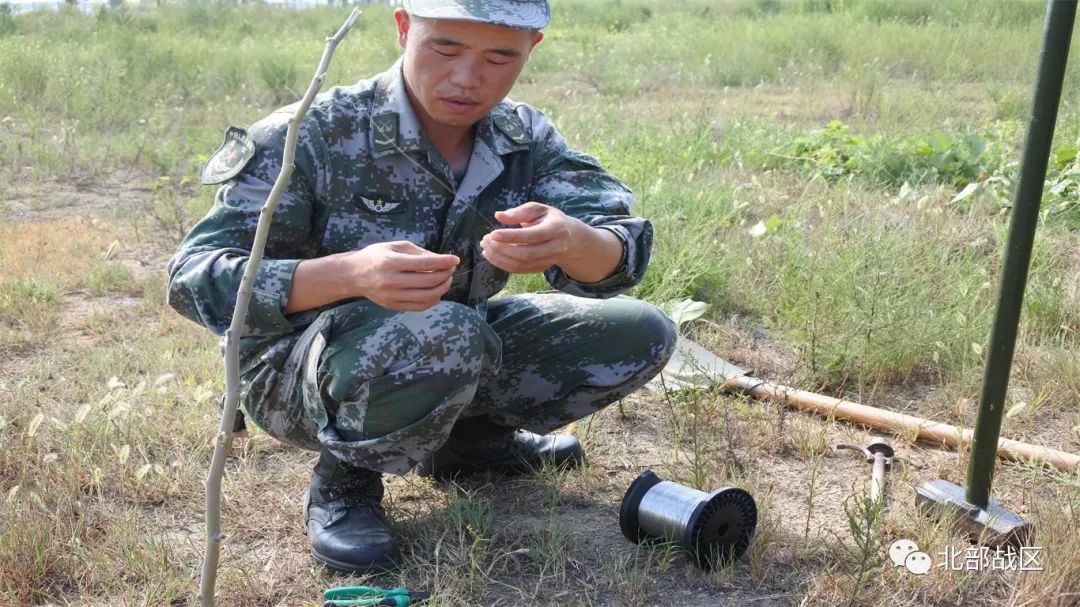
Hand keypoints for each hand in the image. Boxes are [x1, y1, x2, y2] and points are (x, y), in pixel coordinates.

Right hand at [340, 241, 458, 310]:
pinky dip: (433, 299)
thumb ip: (418, 252)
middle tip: (451, 268)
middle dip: (446, 274)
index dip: (444, 262)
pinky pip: (420, 306)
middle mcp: (392, 280)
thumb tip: (441, 260)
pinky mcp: (394, 305)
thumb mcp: (395, 246)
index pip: (425, 263)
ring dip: (443, 288)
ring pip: (427, 296)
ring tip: (446, 279)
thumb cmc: (376, 256)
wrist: (353, 275)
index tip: (455, 259)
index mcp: (392, 262)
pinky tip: (437, 291)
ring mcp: (393, 296)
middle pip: (429, 281)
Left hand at [480, 202, 583, 273]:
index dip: (511, 236)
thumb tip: (498, 216)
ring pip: (521, 264)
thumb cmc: (550, 219)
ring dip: (500, 258)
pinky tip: (491, 255)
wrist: (570, 238)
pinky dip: (503, 264)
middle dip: (502, 249)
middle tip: (486, 239)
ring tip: (485, 247)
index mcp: (557, 229)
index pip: (532, 235)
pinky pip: (520, 270)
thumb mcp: (538, 209)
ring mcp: (549, 261)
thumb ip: (519, 212)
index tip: (492, 234)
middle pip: (526, 254)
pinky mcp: (541, 268)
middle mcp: (556, 247)